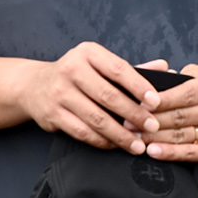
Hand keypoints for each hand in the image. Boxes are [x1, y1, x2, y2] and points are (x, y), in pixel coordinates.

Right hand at [18, 41, 161, 151]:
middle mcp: (71, 69)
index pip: (118, 69)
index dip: (139, 86)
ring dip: (120, 134)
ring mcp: (59, 92)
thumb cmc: (77, 75)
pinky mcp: (52, 114)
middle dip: (134, 114)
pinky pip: (83, 132)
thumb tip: (163, 66)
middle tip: (152, 127)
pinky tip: (116, 145)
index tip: (156, 102)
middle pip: (108, 96)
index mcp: (87, 53)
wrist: (34, 86)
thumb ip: (130, 69)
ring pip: (96, 118)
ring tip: (138, 144)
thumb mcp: (99, 64)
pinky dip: (102, 141)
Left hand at [139, 62, 197, 163]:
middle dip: (151, 119)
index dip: (161, 100)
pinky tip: (152, 151)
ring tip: (134, 136)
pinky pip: (188, 153)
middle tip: (128, 120)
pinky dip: (168, 153)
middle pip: (179, 116)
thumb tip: (156, 78)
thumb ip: (182, 75)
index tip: (140, 103)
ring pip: (180, 136)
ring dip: (154, 137)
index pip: (184, 94)